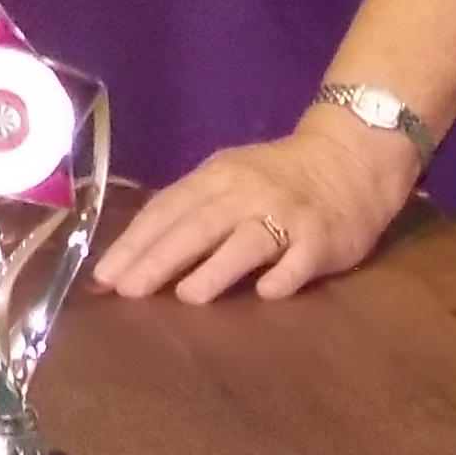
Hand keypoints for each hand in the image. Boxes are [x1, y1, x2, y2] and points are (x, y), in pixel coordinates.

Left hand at [100, 112, 417, 302]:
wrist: (351, 158)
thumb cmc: (276, 177)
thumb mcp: (228, 179)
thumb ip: (190, 210)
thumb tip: (136, 254)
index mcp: (217, 177)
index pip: (168, 210)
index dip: (135, 242)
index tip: (104, 275)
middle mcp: (247, 193)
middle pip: (198, 226)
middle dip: (160, 258)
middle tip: (128, 290)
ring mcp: (287, 215)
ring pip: (247, 241)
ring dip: (217, 268)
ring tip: (186, 296)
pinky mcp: (322, 239)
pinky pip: (300, 261)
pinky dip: (283, 276)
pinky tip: (265, 294)